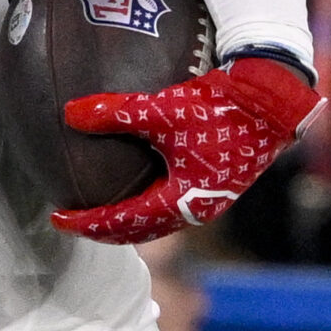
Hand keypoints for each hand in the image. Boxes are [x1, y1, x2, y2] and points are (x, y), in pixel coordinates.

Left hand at [51, 55, 324, 243]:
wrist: (273, 99)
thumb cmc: (219, 108)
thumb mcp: (162, 109)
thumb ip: (115, 113)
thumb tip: (69, 114)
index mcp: (181, 202)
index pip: (123, 223)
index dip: (86, 223)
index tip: (57, 218)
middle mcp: (197, 209)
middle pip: (141, 231)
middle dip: (106, 229)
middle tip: (74, 221)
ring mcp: (211, 198)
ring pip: (160, 220)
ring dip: (129, 219)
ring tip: (102, 208)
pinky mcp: (220, 182)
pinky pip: (175, 203)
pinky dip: (149, 202)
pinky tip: (140, 180)